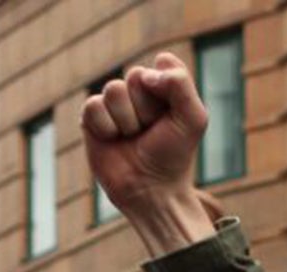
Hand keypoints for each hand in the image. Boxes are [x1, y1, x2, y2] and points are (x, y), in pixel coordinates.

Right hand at [80, 53, 216, 255]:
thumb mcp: (193, 119)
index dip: (167, 91)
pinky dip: (106, 127)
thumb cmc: (174, 157)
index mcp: (165, 88)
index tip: (172, 117)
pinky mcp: (92, 118)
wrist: (151, 192)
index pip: (161, 65)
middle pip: (136, 76)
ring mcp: (115, 104)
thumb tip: (145, 73)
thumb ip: (180, 84)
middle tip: (152, 131)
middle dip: (148, 108)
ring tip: (133, 138)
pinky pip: (93, 106)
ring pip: (114, 89)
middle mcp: (139, 92)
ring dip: (128, 120)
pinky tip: (114, 141)